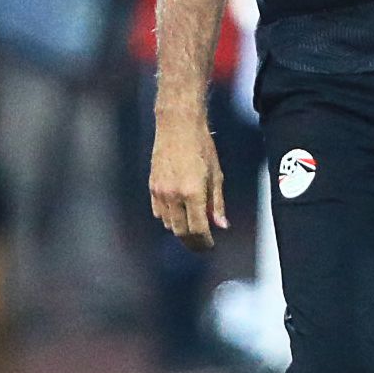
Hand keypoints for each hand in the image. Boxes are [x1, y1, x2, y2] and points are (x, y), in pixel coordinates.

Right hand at [149, 106, 226, 250]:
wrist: (178, 126)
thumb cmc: (202, 148)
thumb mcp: (216, 175)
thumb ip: (217, 203)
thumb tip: (221, 225)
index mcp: (193, 192)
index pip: (198, 229)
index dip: (204, 242)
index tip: (210, 246)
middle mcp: (174, 195)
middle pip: (181, 231)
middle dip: (192, 242)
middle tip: (201, 245)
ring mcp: (160, 192)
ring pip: (169, 224)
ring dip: (181, 229)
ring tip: (192, 228)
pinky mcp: (152, 187)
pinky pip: (158, 212)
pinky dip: (169, 218)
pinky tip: (179, 214)